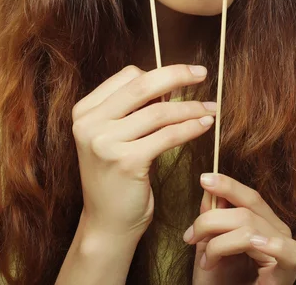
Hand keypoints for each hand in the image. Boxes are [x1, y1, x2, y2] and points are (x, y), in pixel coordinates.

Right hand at [71, 64, 216, 237]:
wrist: (107, 224)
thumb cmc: (116, 175)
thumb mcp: (113, 136)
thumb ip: (131, 109)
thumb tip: (170, 82)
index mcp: (84, 111)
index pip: (128, 76)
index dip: (159, 72)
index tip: (184, 74)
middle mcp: (89, 123)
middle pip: (142, 85)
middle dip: (177, 75)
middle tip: (202, 74)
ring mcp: (105, 143)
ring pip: (159, 112)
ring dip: (191, 107)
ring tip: (211, 108)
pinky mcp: (126, 162)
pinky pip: (168, 136)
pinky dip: (190, 127)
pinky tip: (204, 125)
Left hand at [185, 173, 295, 284]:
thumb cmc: (221, 284)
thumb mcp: (210, 246)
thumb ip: (212, 217)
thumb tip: (209, 188)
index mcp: (264, 223)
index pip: (250, 197)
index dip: (228, 185)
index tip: (204, 179)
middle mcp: (278, 232)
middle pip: (247, 209)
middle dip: (211, 219)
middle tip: (190, 236)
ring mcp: (286, 250)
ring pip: (250, 227)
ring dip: (219, 243)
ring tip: (206, 261)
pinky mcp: (289, 271)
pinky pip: (285, 251)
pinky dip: (270, 244)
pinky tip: (256, 243)